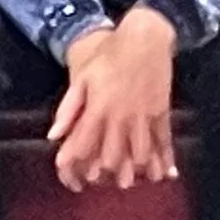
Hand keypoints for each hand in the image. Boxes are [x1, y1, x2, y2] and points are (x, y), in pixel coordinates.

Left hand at [48, 8, 176, 192]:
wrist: (145, 36)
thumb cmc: (110, 54)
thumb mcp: (82, 76)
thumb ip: (68, 108)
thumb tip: (54, 135)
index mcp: (98, 109)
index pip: (83, 146)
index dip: (75, 166)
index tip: (73, 178)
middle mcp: (121, 117)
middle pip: (112, 157)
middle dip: (106, 174)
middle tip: (100, 182)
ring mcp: (143, 116)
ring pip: (140, 154)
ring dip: (135, 171)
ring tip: (130, 182)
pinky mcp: (161, 112)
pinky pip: (163, 141)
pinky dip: (165, 159)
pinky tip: (166, 174)